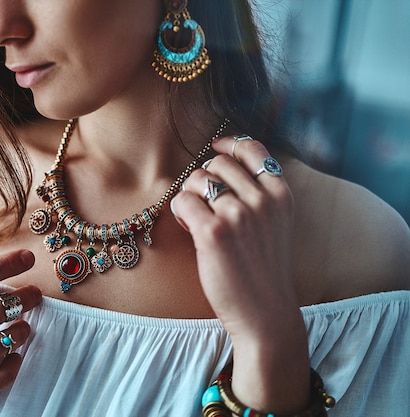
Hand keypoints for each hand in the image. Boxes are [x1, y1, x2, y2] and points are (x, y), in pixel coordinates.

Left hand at [171, 136, 308, 411]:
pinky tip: (189, 227)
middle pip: (218, 163)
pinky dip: (180, 211)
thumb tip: (221, 163)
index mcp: (281, 194)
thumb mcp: (275, 224)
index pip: (252, 149)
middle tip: (204, 206)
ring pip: (198, 179)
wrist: (265, 312)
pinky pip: (183, 200)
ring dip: (190, 195)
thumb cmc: (263, 269)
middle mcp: (262, 199)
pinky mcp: (214, 231)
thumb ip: (258, 194)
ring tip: (196, 219)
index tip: (216, 148)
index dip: (229, 144)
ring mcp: (239, 214)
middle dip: (204, 180)